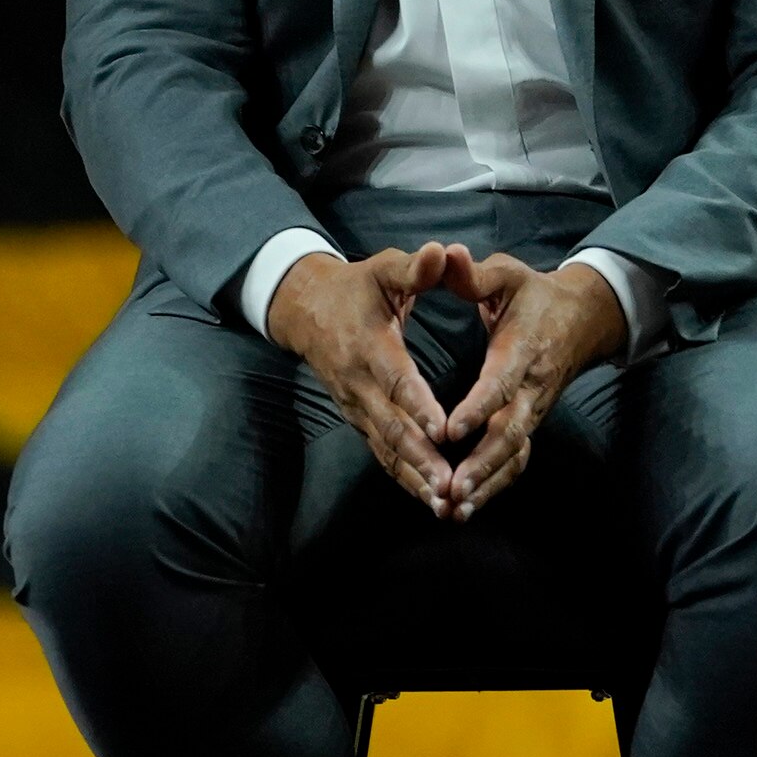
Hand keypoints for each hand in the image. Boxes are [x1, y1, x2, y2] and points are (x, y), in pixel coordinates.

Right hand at [267, 244, 458, 515]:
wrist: (305, 310)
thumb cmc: (355, 288)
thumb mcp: (382, 269)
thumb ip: (415, 267)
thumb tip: (445, 252)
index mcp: (370, 346)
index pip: (396, 379)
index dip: (418, 405)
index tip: (443, 430)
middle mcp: (360, 384)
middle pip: (392, 428)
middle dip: (422, 458)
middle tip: (451, 484)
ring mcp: (356, 407)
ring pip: (387, 450)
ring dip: (416, 478)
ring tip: (446, 504)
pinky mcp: (359, 420)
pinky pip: (383, 454)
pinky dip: (406, 479)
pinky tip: (431, 499)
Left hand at [432, 250, 627, 520]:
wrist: (583, 318)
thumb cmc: (535, 295)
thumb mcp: (509, 274)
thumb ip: (474, 273)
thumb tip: (447, 254)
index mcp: (523, 350)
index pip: (502, 382)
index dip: (479, 406)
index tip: (452, 429)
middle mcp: (533, 387)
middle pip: (511, 432)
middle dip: (482, 463)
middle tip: (452, 488)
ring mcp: (534, 410)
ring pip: (514, 454)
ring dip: (486, 483)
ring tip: (454, 508)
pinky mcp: (530, 422)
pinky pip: (515, 460)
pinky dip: (493, 484)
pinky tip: (466, 506)